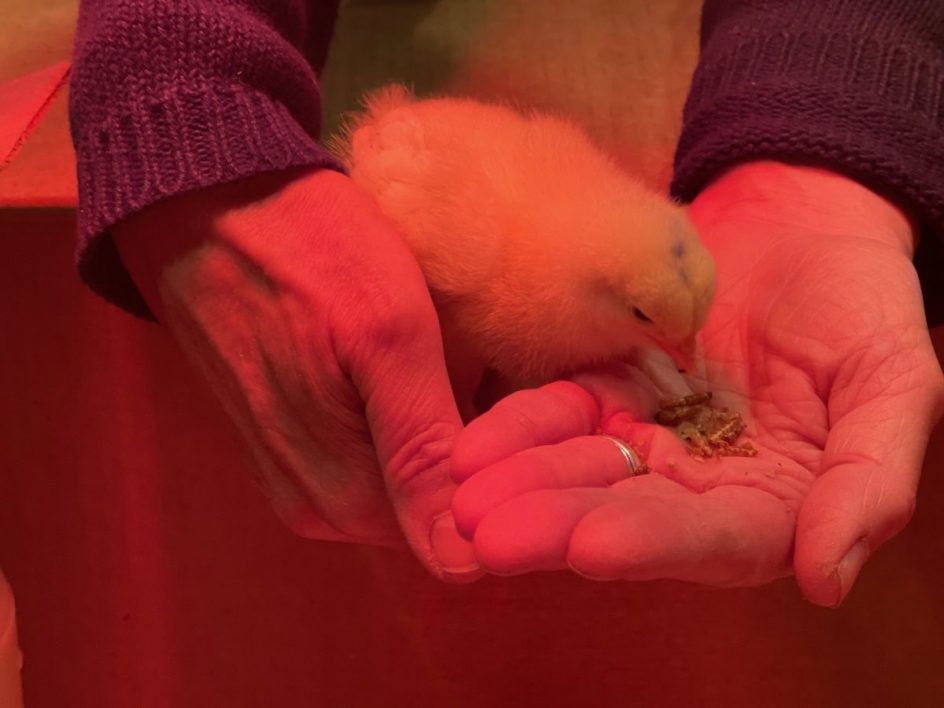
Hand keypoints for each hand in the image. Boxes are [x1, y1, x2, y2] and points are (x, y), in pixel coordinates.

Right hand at [114, 168, 479, 580]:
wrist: (207, 196)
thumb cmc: (306, 247)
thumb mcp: (386, 333)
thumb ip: (422, 450)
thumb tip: (464, 562)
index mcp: (344, 497)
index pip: (462, 534)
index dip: (511, 481)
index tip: (538, 415)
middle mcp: (319, 506)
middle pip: (437, 507)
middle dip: (486, 455)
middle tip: (509, 370)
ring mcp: (300, 473)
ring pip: (410, 477)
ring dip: (451, 431)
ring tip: (469, 356)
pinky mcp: (293, 436)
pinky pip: (377, 448)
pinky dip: (414, 414)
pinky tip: (424, 359)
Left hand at [450, 162, 943, 603]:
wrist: (803, 223)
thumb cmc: (862, 303)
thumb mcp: (893, 382)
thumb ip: (868, 478)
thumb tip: (827, 578)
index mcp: (772, 501)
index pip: (714, 539)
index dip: (655, 543)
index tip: (592, 547)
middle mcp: (700, 484)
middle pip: (626, 514)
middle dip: (558, 525)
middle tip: (490, 537)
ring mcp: (647, 435)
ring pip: (580, 468)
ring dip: (523, 485)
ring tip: (465, 499)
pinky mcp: (606, 387)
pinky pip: (557, 411)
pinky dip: (517, 428)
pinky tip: (473, 446)